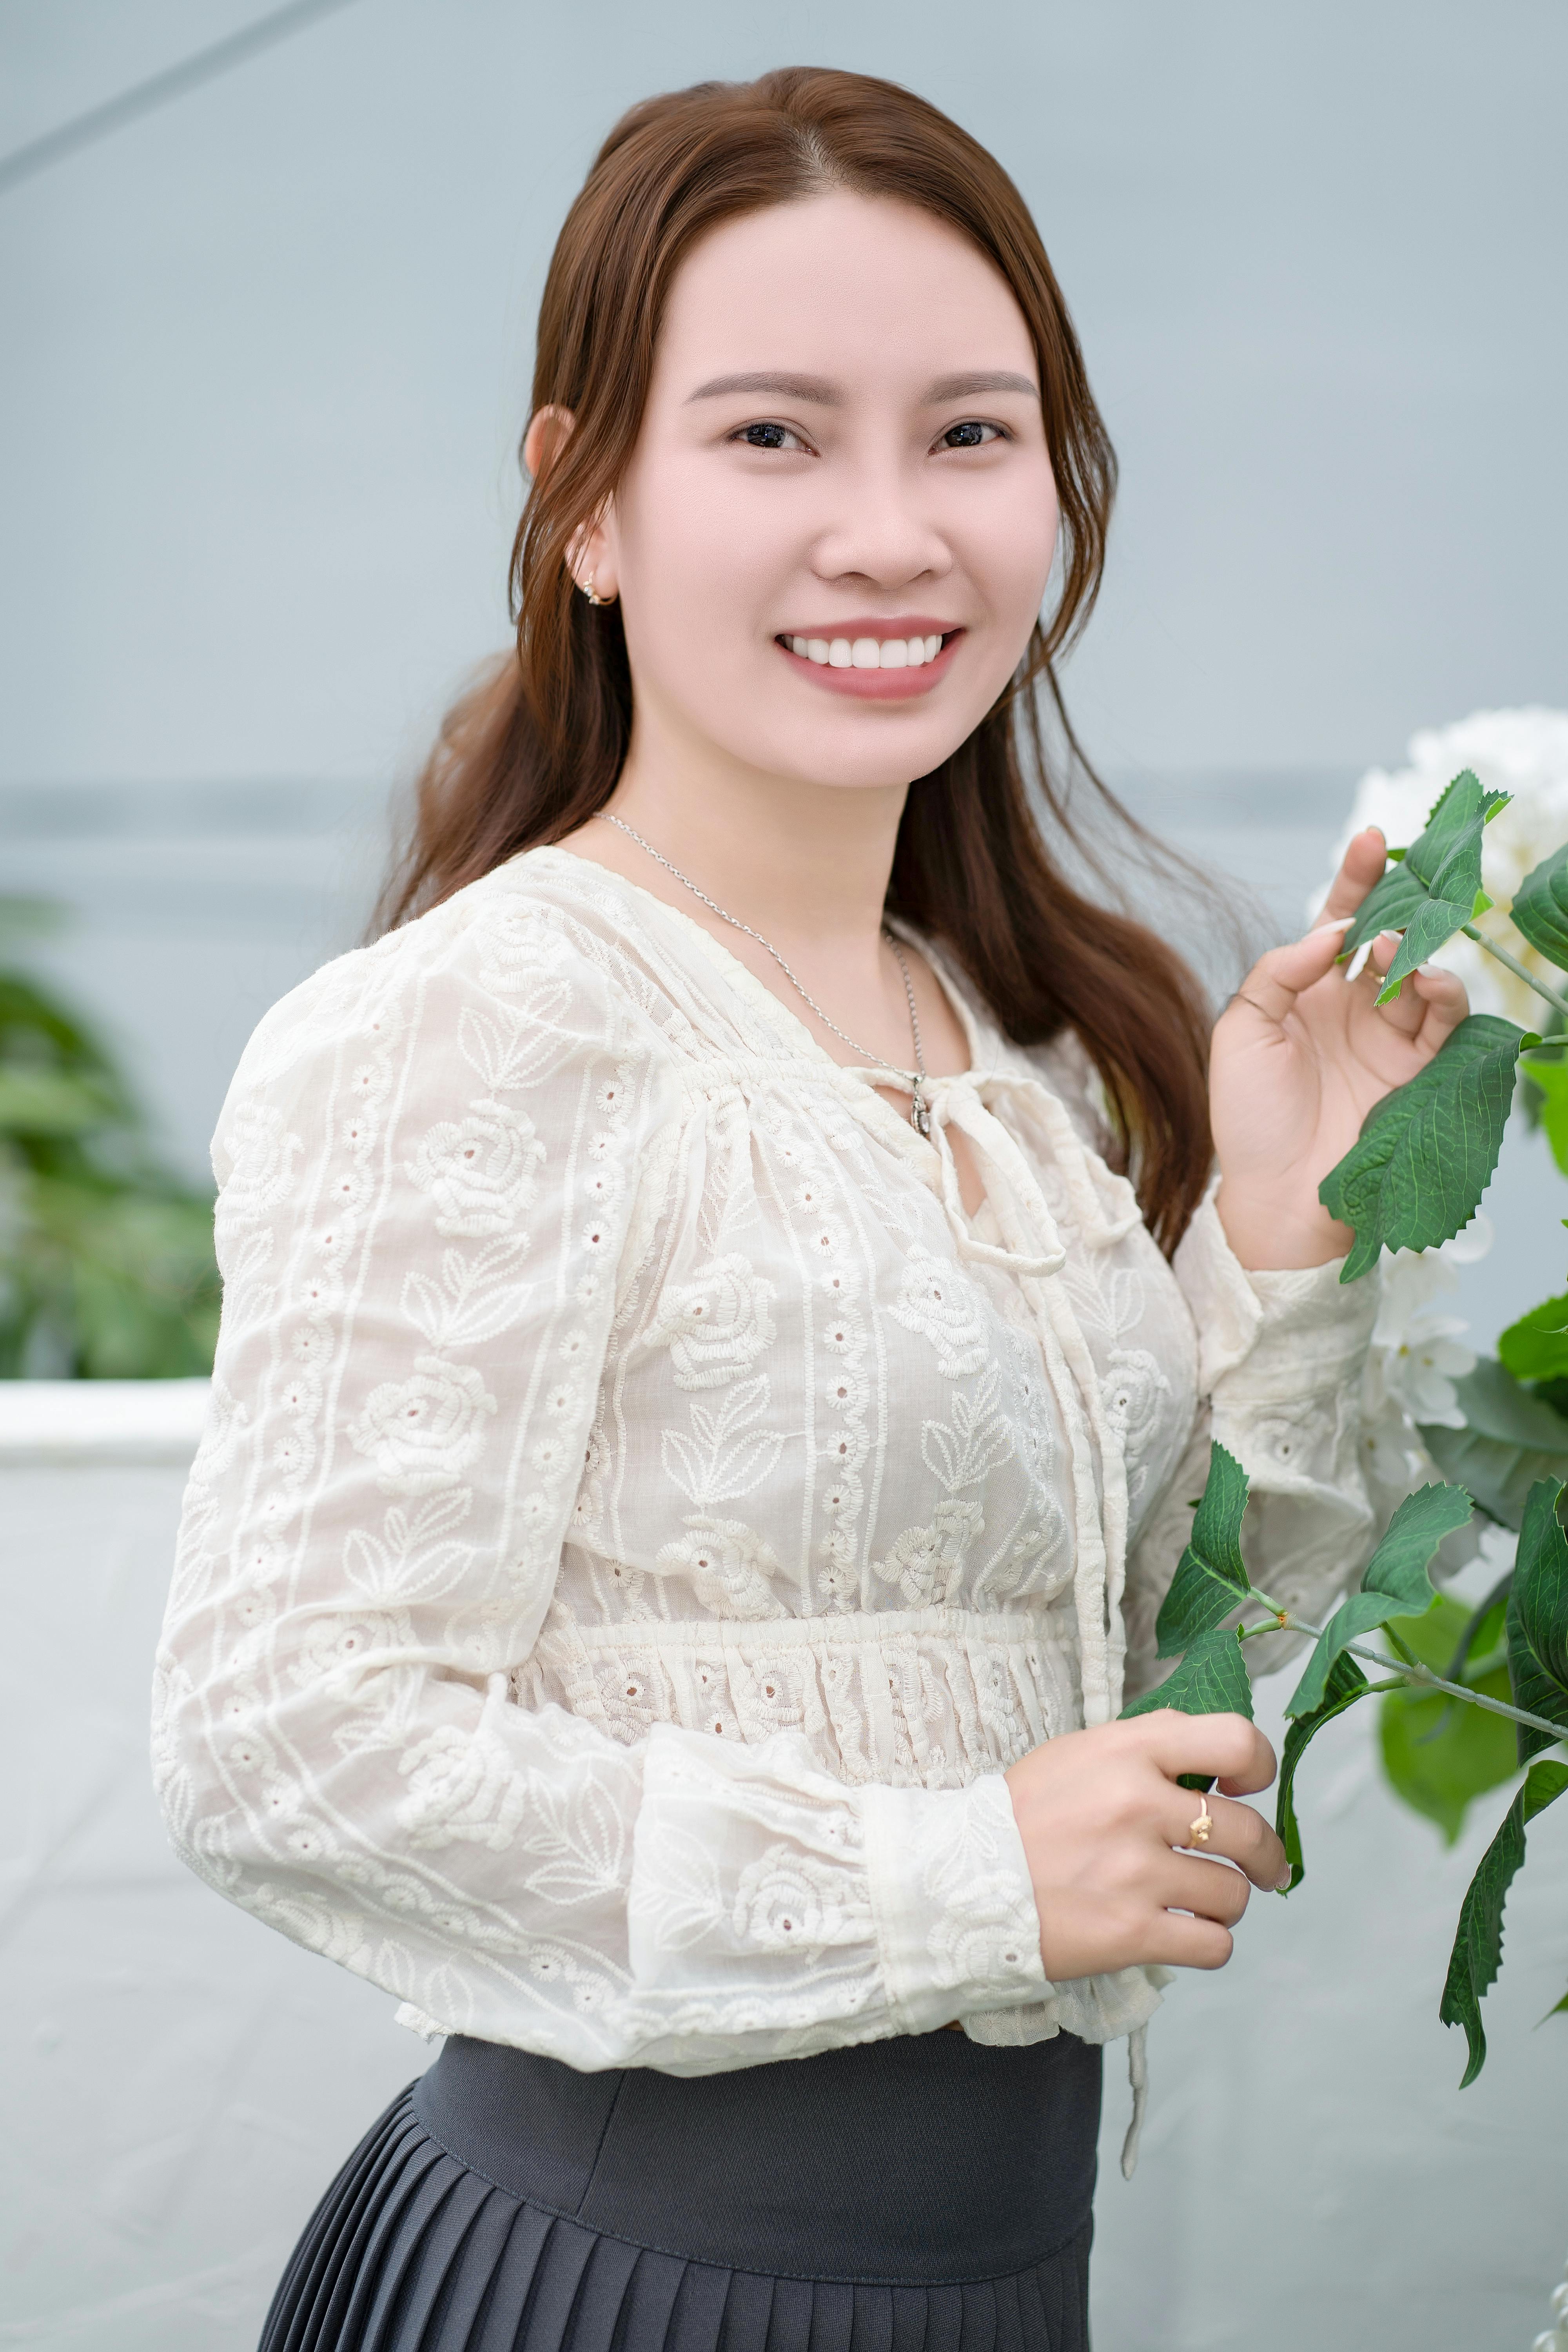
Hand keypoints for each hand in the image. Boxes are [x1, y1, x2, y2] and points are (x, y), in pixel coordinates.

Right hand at [1003, 1712, 1285, 1979]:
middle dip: (1265, 1855)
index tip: (1247, 1787)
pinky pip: (1214, 1945)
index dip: (1258, 1765)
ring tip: (1198, 1901)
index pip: (1234, 1739)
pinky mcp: (1131, 1934)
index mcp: (1126, 1752)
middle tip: (1263, 1868)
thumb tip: (1216, 1754)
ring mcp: (1136, 1873)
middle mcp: (1137, 1806)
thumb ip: (1147, 1744)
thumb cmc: (1022, 1817)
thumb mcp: (1079, 1754)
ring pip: (1233, 1895)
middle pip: (1247, 1831)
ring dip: (1225, 1901)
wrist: (959, 1882)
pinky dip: (1208, 1943)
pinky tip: (1183, 1934)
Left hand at [1209, 827, 1469, 1268]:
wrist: (1275, 1194)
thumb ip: (1278, 973)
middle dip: (1400, 904)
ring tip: (1399, 952)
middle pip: (1389, 937)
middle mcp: (1353, 1008)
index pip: (1339, 922)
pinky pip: (1444, 1022)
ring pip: (1422, 974)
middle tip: (1401, 887)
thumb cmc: (1248, 1117)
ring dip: (1417, 952)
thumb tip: (1330, 934)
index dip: (1357, 880)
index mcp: (1307, 992)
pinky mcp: (1417, 1071)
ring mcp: (1388, 1039)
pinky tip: (1426, 982)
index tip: (1372, 838)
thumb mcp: (1240, 1033)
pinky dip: (1442, 994)